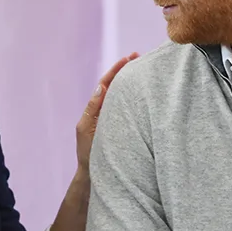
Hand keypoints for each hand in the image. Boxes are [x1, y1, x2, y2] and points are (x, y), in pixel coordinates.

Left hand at [76, 52, 139, 171]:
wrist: (93, 173)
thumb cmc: (88, 153)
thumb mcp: (85, 128)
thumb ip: (93, 108)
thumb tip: (101, 86)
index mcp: (96, 108)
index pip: (107, 83)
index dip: (117, 70)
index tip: (128, 58)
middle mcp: (106, 110)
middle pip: (117, 85)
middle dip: (127, 71)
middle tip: (139, 57)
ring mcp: (115, 118)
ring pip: (124, 95)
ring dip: (132, 82)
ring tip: (144, 69)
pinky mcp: (124, 127)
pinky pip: (130, 109)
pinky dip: (136, 98)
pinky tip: (146, 93)